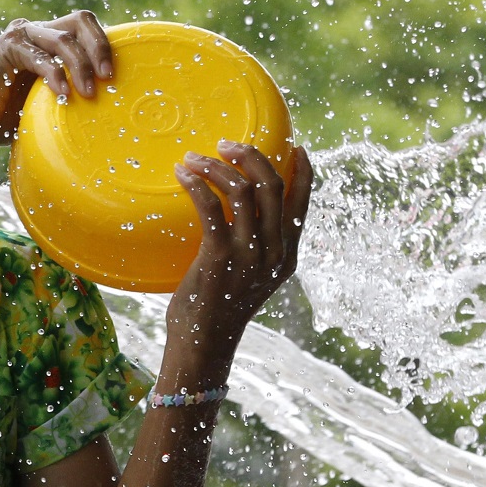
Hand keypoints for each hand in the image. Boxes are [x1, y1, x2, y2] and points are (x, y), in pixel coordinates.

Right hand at [0, 10, 113, 142]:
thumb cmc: (10, 114)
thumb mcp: (50, 100)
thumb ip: (72, 92)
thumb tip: (109, 107)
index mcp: (51, 39)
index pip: (87, 28)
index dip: (105, 46)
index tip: (115, 78)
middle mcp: (39, 30)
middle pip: (81, 20)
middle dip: (100, 46)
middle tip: (108, 77)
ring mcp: (24, 35)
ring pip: (65, 39)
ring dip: (82, 66)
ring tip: (88, 93)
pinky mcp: (9, 46)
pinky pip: (42, 57)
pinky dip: (56, 76)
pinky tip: (63, 96)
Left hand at [165, 141, 313, 361]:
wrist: (206, 343)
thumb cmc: (222, 306)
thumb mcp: (253, 276)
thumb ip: (259, 247)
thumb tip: (246, 211)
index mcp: (288, 254)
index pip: (303, 202)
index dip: (303, 170)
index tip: (296, 146)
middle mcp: (274, 252)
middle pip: (272, 185)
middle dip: (250, 155)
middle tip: (226, 143)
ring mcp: (249, 254)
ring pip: (241, 190)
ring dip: (215, 166)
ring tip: (194, 158)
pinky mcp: (219, 256)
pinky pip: (210, 206)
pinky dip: (196, 183)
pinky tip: (182, 175)